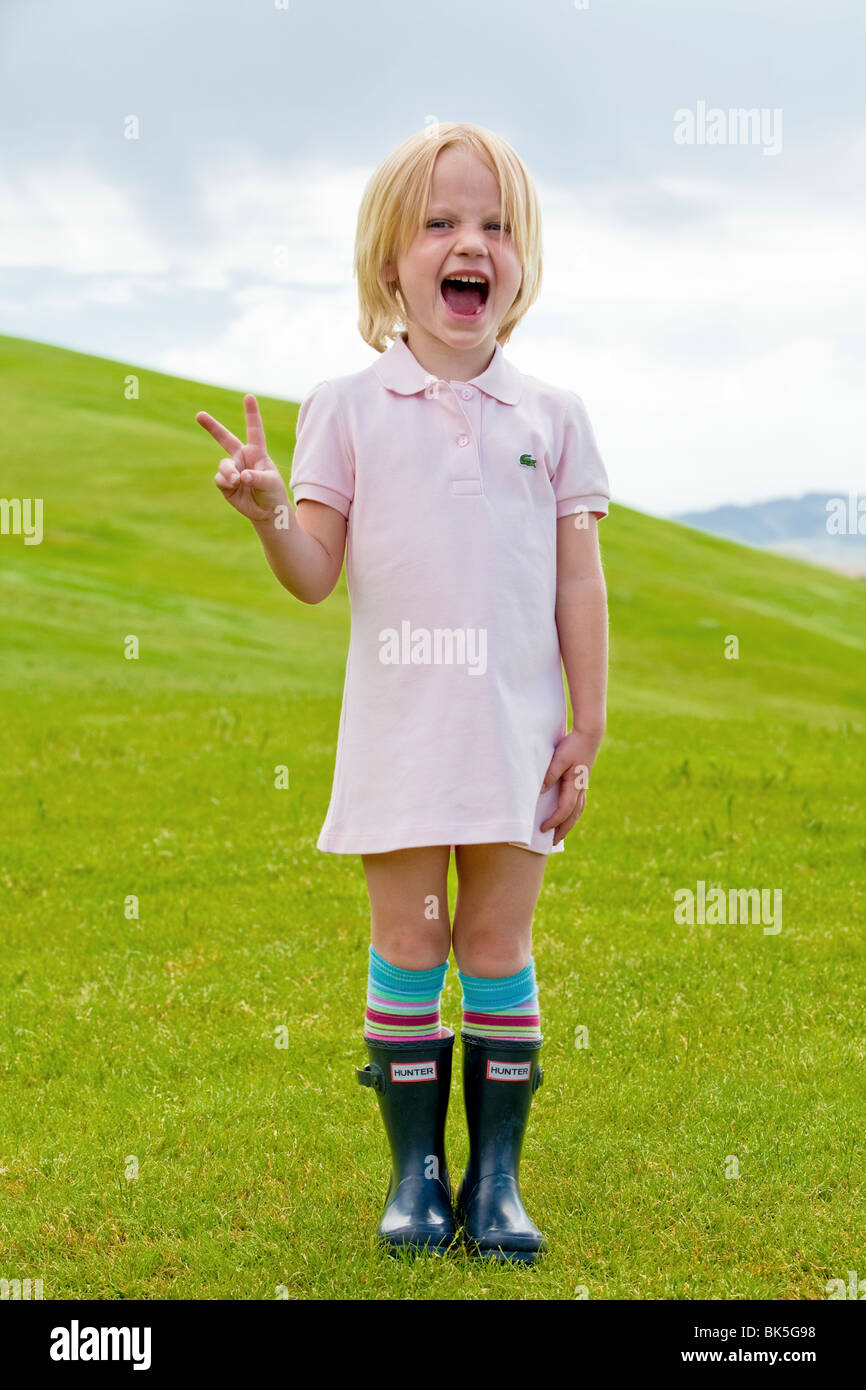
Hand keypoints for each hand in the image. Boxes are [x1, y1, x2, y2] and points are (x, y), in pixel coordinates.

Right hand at [196, 394, 288, 522]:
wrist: (266, 511)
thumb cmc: (273, 493)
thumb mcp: (270, 483)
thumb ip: (257, 478)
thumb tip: (241, 476)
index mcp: (257, 452)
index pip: (254, 430)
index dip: (251, 413)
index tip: (249, 396)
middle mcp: (242, 457)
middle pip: (224, 438)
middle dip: (211, 427)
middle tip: (199, 415)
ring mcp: (232, 469)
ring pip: (224, 465)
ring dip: (228, 472)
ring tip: (236, 481)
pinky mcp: (225, 483)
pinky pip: (220, 478)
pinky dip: (226, 482)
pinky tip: (234, 487)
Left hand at [539, 729, 600, 845]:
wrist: (589, 735)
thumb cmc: (573, 746)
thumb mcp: (559, 759)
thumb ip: (550, 775)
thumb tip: (541, 792)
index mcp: (575, 785)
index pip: (564, 810)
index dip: (554, 821)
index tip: (543, 829)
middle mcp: (581, 789)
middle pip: (573, 815)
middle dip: (563, 830)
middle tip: (553, 842)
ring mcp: (583, 786)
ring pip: (577, 811)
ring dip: (569, 823)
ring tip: (560, 833)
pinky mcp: (582, 782)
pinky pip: (578, 803)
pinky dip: (572, 813)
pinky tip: (566, 815)